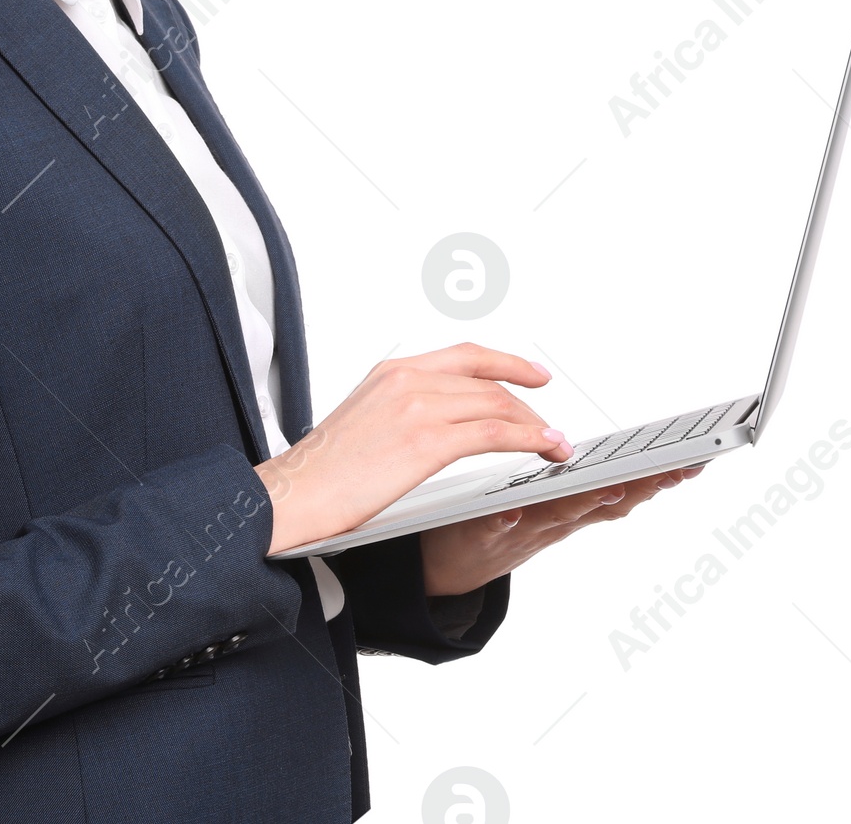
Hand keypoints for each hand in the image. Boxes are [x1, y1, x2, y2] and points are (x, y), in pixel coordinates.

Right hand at [256, 343, 571, 555]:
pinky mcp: (426, 440)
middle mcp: (407, 379)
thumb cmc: (323, 471)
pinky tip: (544, 448)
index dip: (506, 362)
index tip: (532, 374)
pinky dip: (527, 438)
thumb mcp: (363, 420)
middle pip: (486, 381)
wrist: (294, 494)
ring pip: (495, 404)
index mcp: (391, 372)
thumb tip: (430, 425)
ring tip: (556, 444)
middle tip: (549, 426)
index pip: (464, 356)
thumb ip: (399, 410)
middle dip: (527, 403)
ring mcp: (417, 406)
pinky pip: (493, 432)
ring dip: (534, 425)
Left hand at [418, 465, 707, 596]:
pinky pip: (494, 527)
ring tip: (609, 487)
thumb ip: (584, 477)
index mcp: (572, 502)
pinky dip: (506, 520)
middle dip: (639, 486)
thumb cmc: (506, 520)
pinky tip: (511, 509)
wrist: (455, 564)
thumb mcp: (554, 502)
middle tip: (671, 470)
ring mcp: (523, 529)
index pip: (623, 485)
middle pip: (604, 502)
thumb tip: (627, 450)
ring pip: (560, 514)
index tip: (697, 459)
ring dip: (585, 502)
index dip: (659, 474)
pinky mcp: (482, 534)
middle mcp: (556, 518)